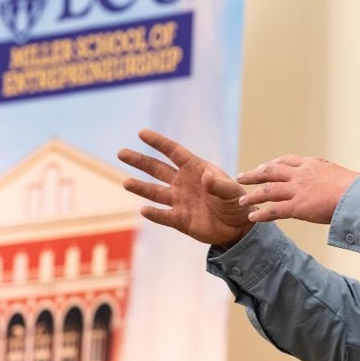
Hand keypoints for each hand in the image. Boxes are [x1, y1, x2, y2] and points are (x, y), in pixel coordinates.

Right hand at [118, 129, 254, 247]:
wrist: (238, 227)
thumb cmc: (237, 203)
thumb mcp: (232, 192)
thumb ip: (219, 185)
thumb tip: (206, 177)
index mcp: (196, 169)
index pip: (174, 152)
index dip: (158, 142)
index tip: (142, 133)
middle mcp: (183, 183)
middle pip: (157, 169)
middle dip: (140, 161)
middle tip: (121, 152)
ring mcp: (179, 201)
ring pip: (155, 192)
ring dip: (141, 188)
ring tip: (126, 182)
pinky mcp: (179, 220)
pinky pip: (163, 216)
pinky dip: (154, 214)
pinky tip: (144, 210)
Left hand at [237, 155, 359, 224]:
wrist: (359, 196)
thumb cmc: (356, 189)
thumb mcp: (339, 176)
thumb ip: (328, 179)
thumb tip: (332, 186)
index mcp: (312, 164)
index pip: (286, 161)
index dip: (272, 164)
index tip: (263, 167)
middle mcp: (301, 174)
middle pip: (270, 171)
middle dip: (254, 175)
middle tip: (243, 177)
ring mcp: (298, 190)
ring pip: (268, 190)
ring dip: (252, 196)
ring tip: (241, 201)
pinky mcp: (298, 207)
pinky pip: (274, 210)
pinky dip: (261, 214)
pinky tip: (252, 218)